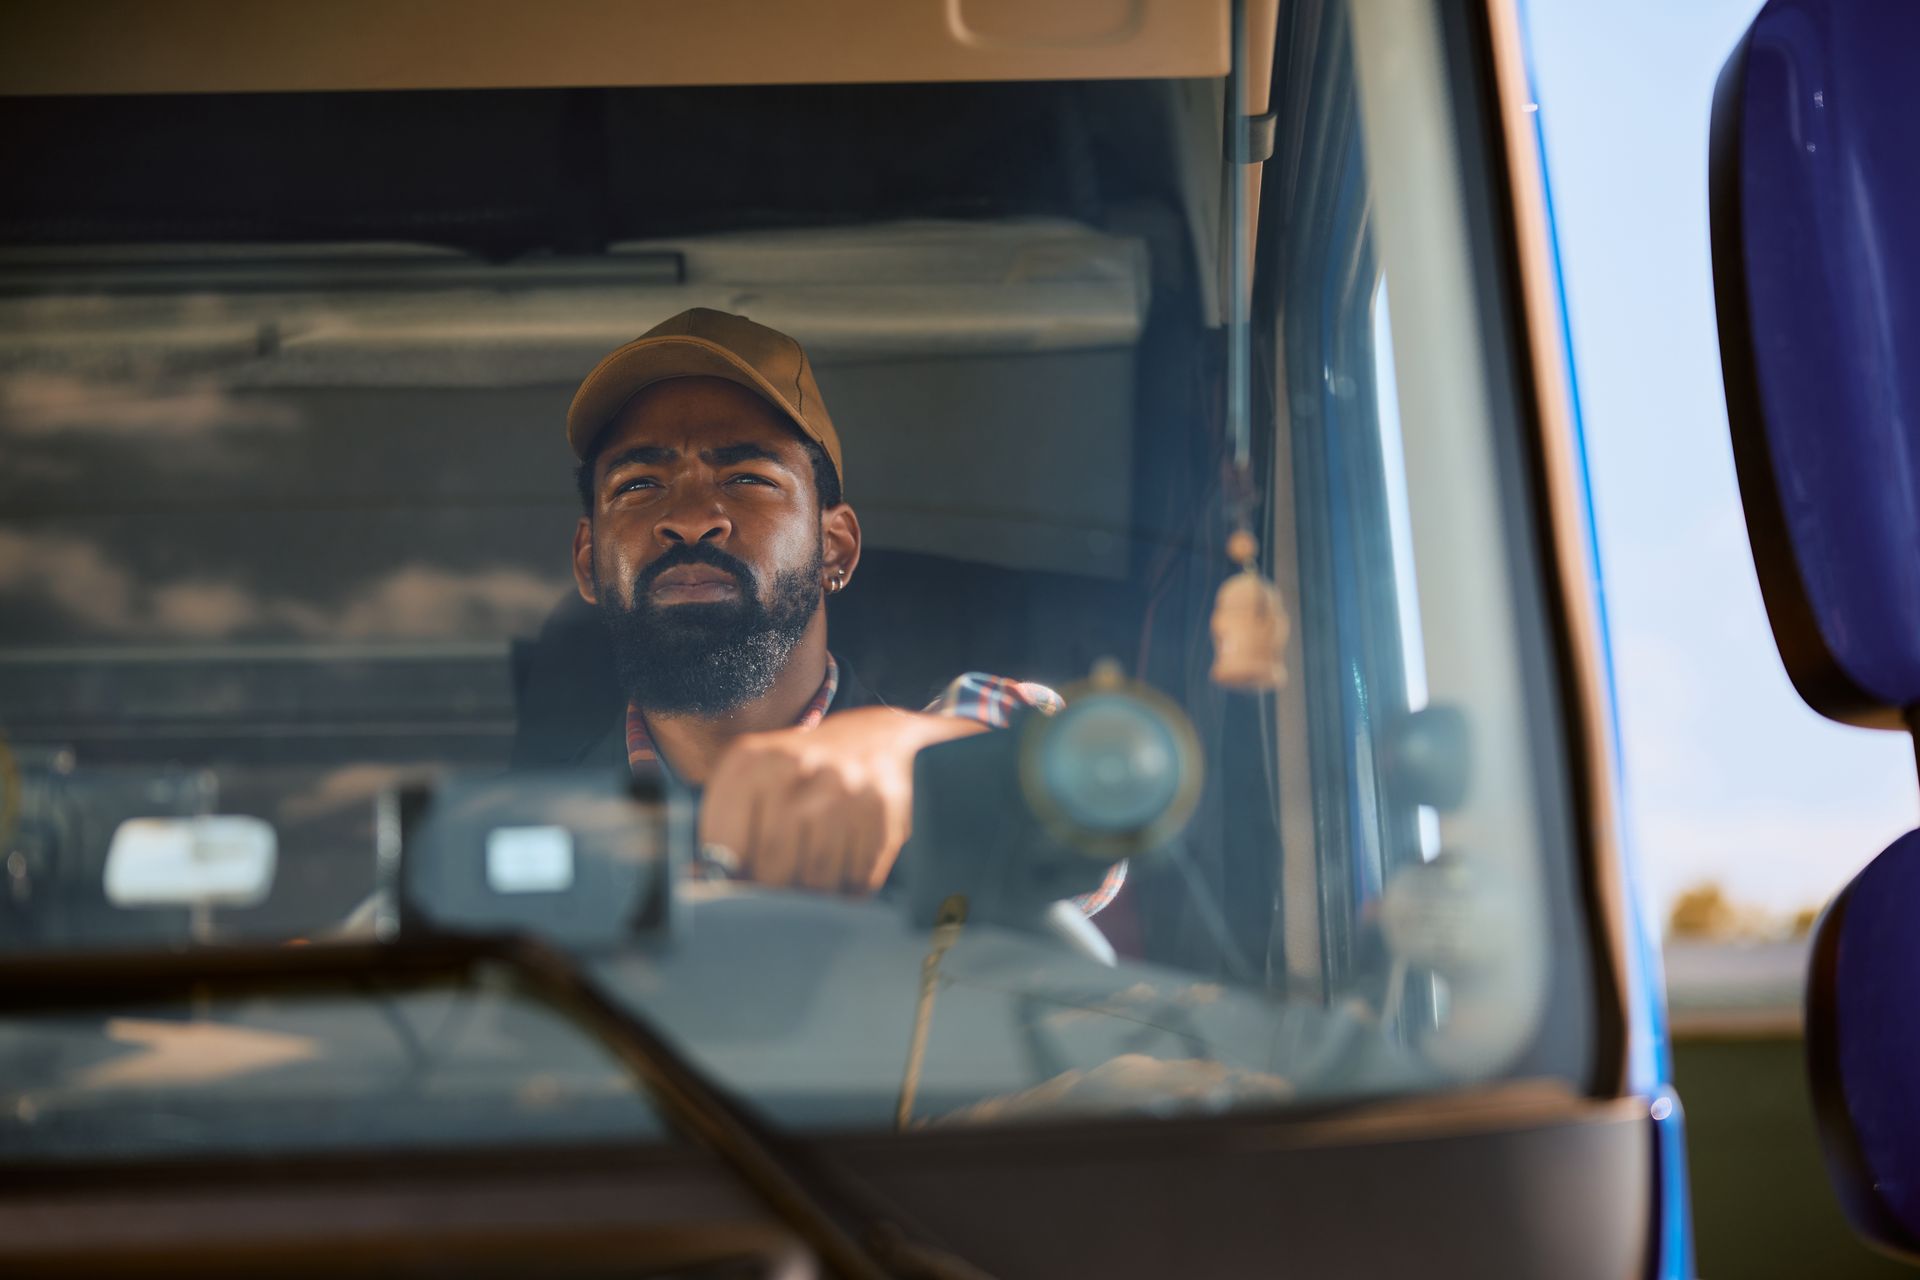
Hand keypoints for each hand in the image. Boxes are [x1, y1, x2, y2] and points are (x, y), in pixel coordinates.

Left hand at [698, 707, 986, 893]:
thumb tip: (705, 883)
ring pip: (818, 881)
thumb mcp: (748, 788)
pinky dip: (846, 888)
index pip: (726, 849)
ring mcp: (845, 785)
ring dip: (812, 895)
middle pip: (773, 867)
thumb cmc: (794, 778)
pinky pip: (858, 878)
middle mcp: (798, 767)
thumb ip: (721, 836)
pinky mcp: (883, 806)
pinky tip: (841, 868)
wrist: (868, 739)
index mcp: (751, 762)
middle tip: (776, 888)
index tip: (738, 881)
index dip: (729, 879)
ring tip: (809, 878)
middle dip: (772, 891)